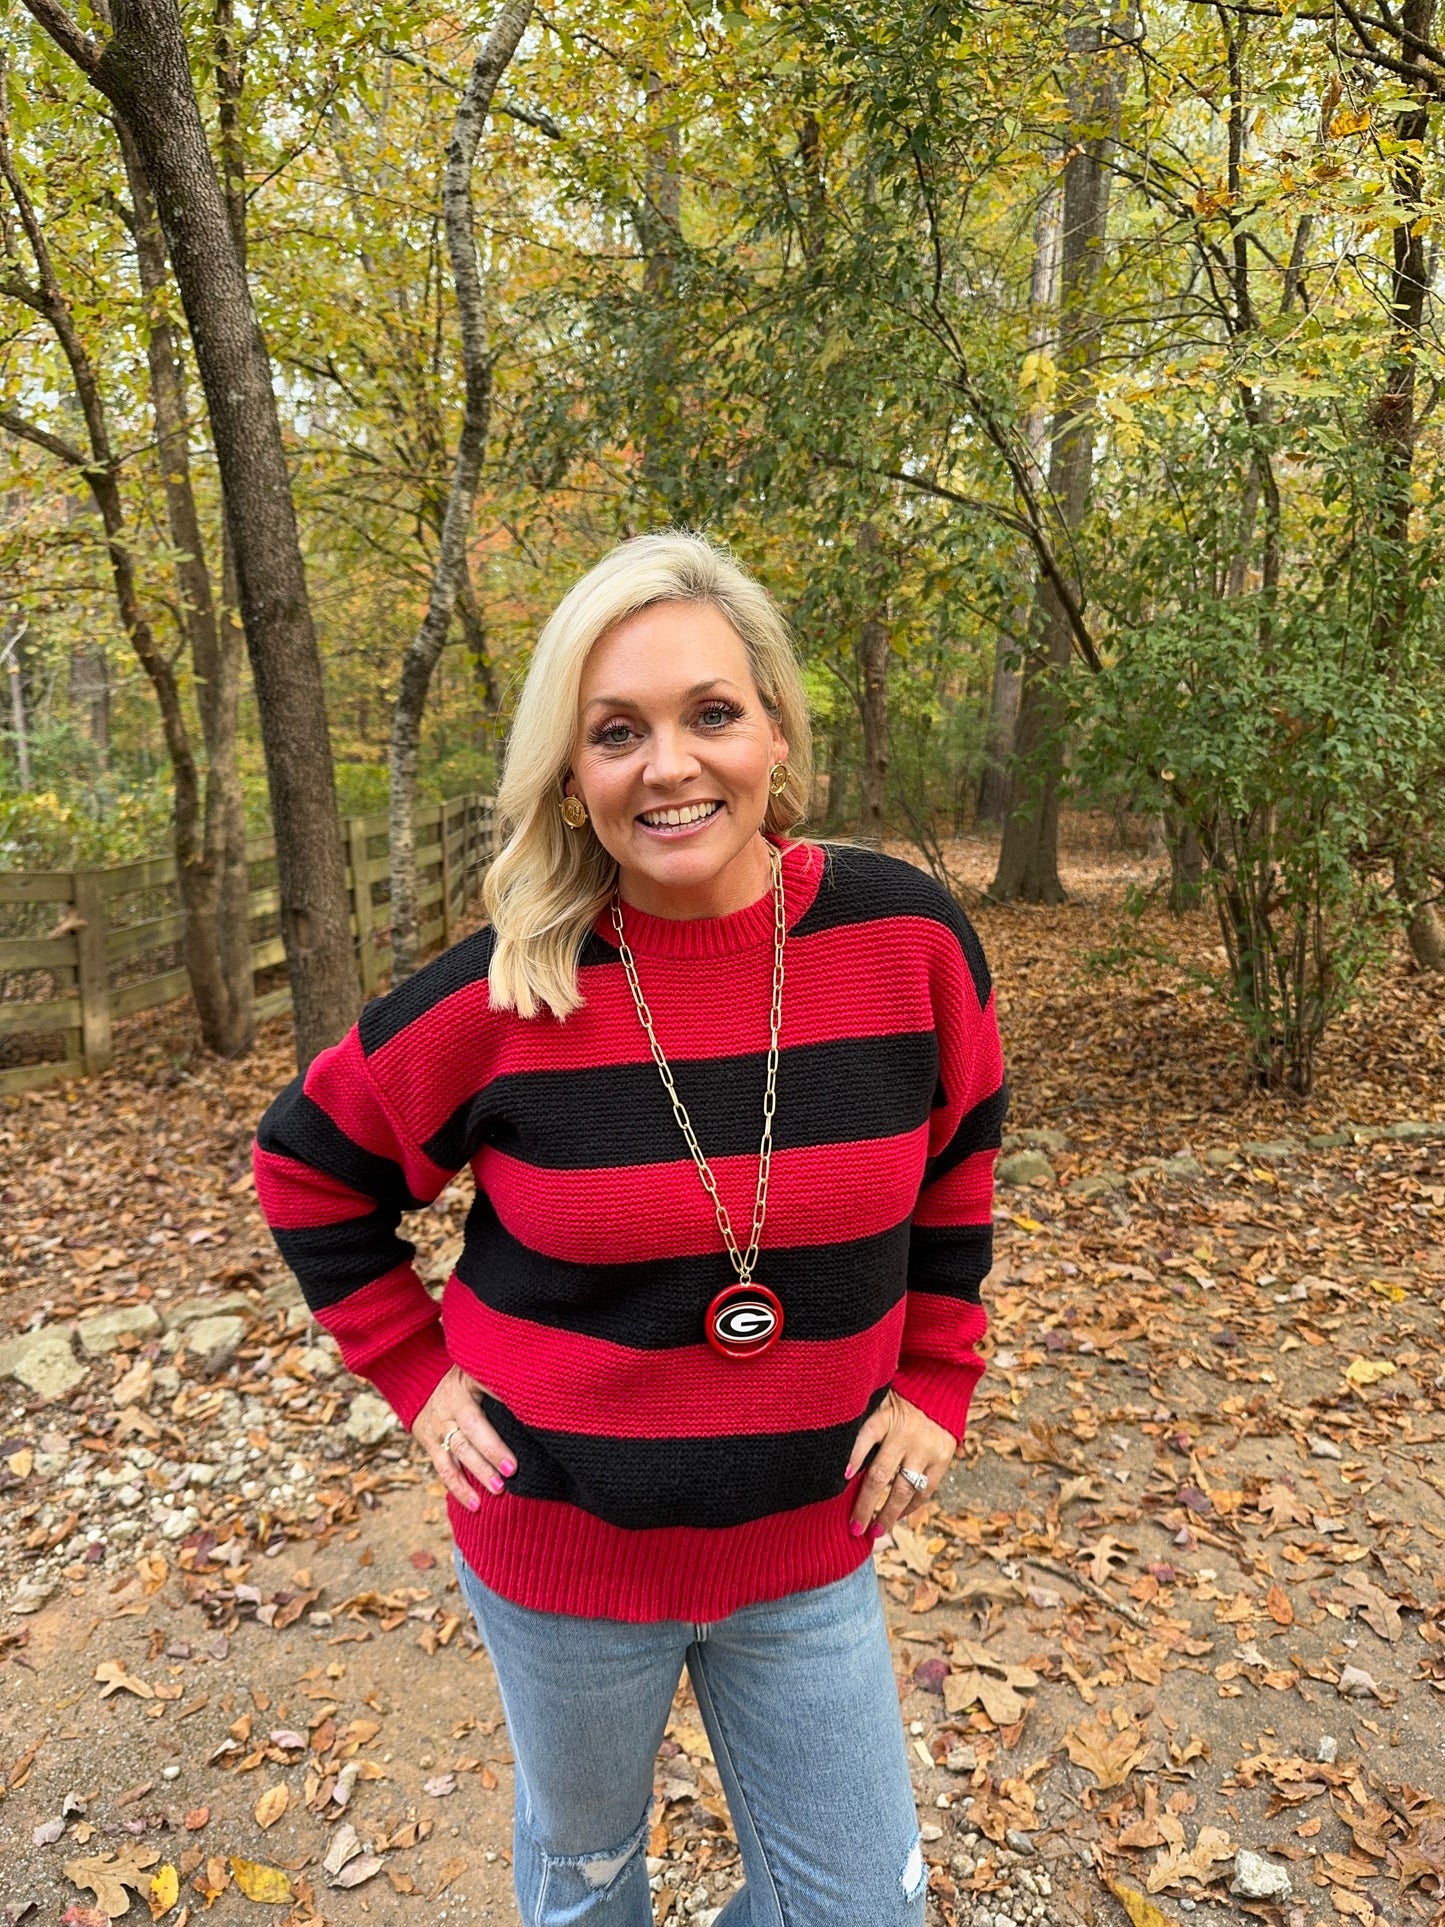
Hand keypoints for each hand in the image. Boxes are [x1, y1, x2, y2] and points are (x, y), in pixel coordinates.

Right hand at [413, 1366, 514, 1512]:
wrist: (422, 1385)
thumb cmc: (468, 1381)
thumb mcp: (482, 1371)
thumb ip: (504, 1383)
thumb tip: (540, 1398)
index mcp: (469, 1380)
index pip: (489, 1388)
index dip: (506, 1401)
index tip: (528, 1416)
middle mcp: (452, 1401)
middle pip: (472, 1426)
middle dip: (492, 1448)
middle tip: (513, 1469)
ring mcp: (438, 1423)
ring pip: (458, 1450)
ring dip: (478, 1471)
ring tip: (498, 1489)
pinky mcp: (429, 1442)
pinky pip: (444, 1468)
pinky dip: (459, 1488)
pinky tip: (476, 1505)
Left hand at [845, 1389, 955, 1539]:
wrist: (940, 1388)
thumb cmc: (900, 1398)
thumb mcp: (879, 1400)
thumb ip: (863, 1422)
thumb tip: (838, 1455)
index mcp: (885, 1416)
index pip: (865, 1436)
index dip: (853, 1457)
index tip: (841, 1478)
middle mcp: (905, 1434)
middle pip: (881, 1475)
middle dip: (866, 1504)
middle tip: (855, 1528)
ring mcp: (925, 1448)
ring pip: (904, 1489)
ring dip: (888, 1514)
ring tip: (875, 1532)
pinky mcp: (942, 1458)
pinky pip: (925, 1490)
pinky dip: (911, 1507)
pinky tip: (898, 1517)